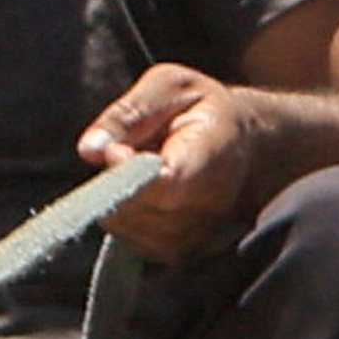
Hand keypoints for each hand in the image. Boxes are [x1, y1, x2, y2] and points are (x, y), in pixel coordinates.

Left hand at [79, 64, 273, 257]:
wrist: (250, 145)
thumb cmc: (202, 108)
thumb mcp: (169, 86)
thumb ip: (129, 113)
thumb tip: (89, 150)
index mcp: (216, 148)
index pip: (170, 178)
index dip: (131, 173)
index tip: (113, 151)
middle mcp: (215, 201)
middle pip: (144, 209)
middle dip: (116, 184)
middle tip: (121, 152)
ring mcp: (203, 233)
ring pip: (134, 230)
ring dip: (117, 203)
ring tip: (135, 171)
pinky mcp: (187, 252)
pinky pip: (137, 244)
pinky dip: (124, 220)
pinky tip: (138, 194)